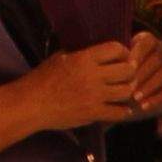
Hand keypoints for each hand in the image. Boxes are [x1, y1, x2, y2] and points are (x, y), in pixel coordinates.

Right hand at [19, 42, 160, 131]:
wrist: (32, 104)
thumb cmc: (42, 78)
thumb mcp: (60, 57)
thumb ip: (80, 52)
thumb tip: (97, 48)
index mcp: (84, 59)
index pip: (115, 49)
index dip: (123, 51)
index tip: (122, 55)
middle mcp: (93, 76)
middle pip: (127, 70)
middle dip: (129, 70)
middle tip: (126, 73)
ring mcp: (95, 96)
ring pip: (126, 91)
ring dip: (127, 90)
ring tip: (124, 90)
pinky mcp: (93, 113)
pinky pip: (118, 113)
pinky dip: (123, 111)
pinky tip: (122, 108)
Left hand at [113, 33, 161, 115]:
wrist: (137, 75)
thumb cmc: (120, 64)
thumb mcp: (117, 57)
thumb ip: (117, 59)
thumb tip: (114, 66)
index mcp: (149, 40)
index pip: (148, 42)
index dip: (140, 54)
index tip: (130, 66)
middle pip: (157, 60)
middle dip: (143, 74)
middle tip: (129, 87)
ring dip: (150, 87)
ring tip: (135, 98)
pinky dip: (156, 99)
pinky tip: (143, 106)